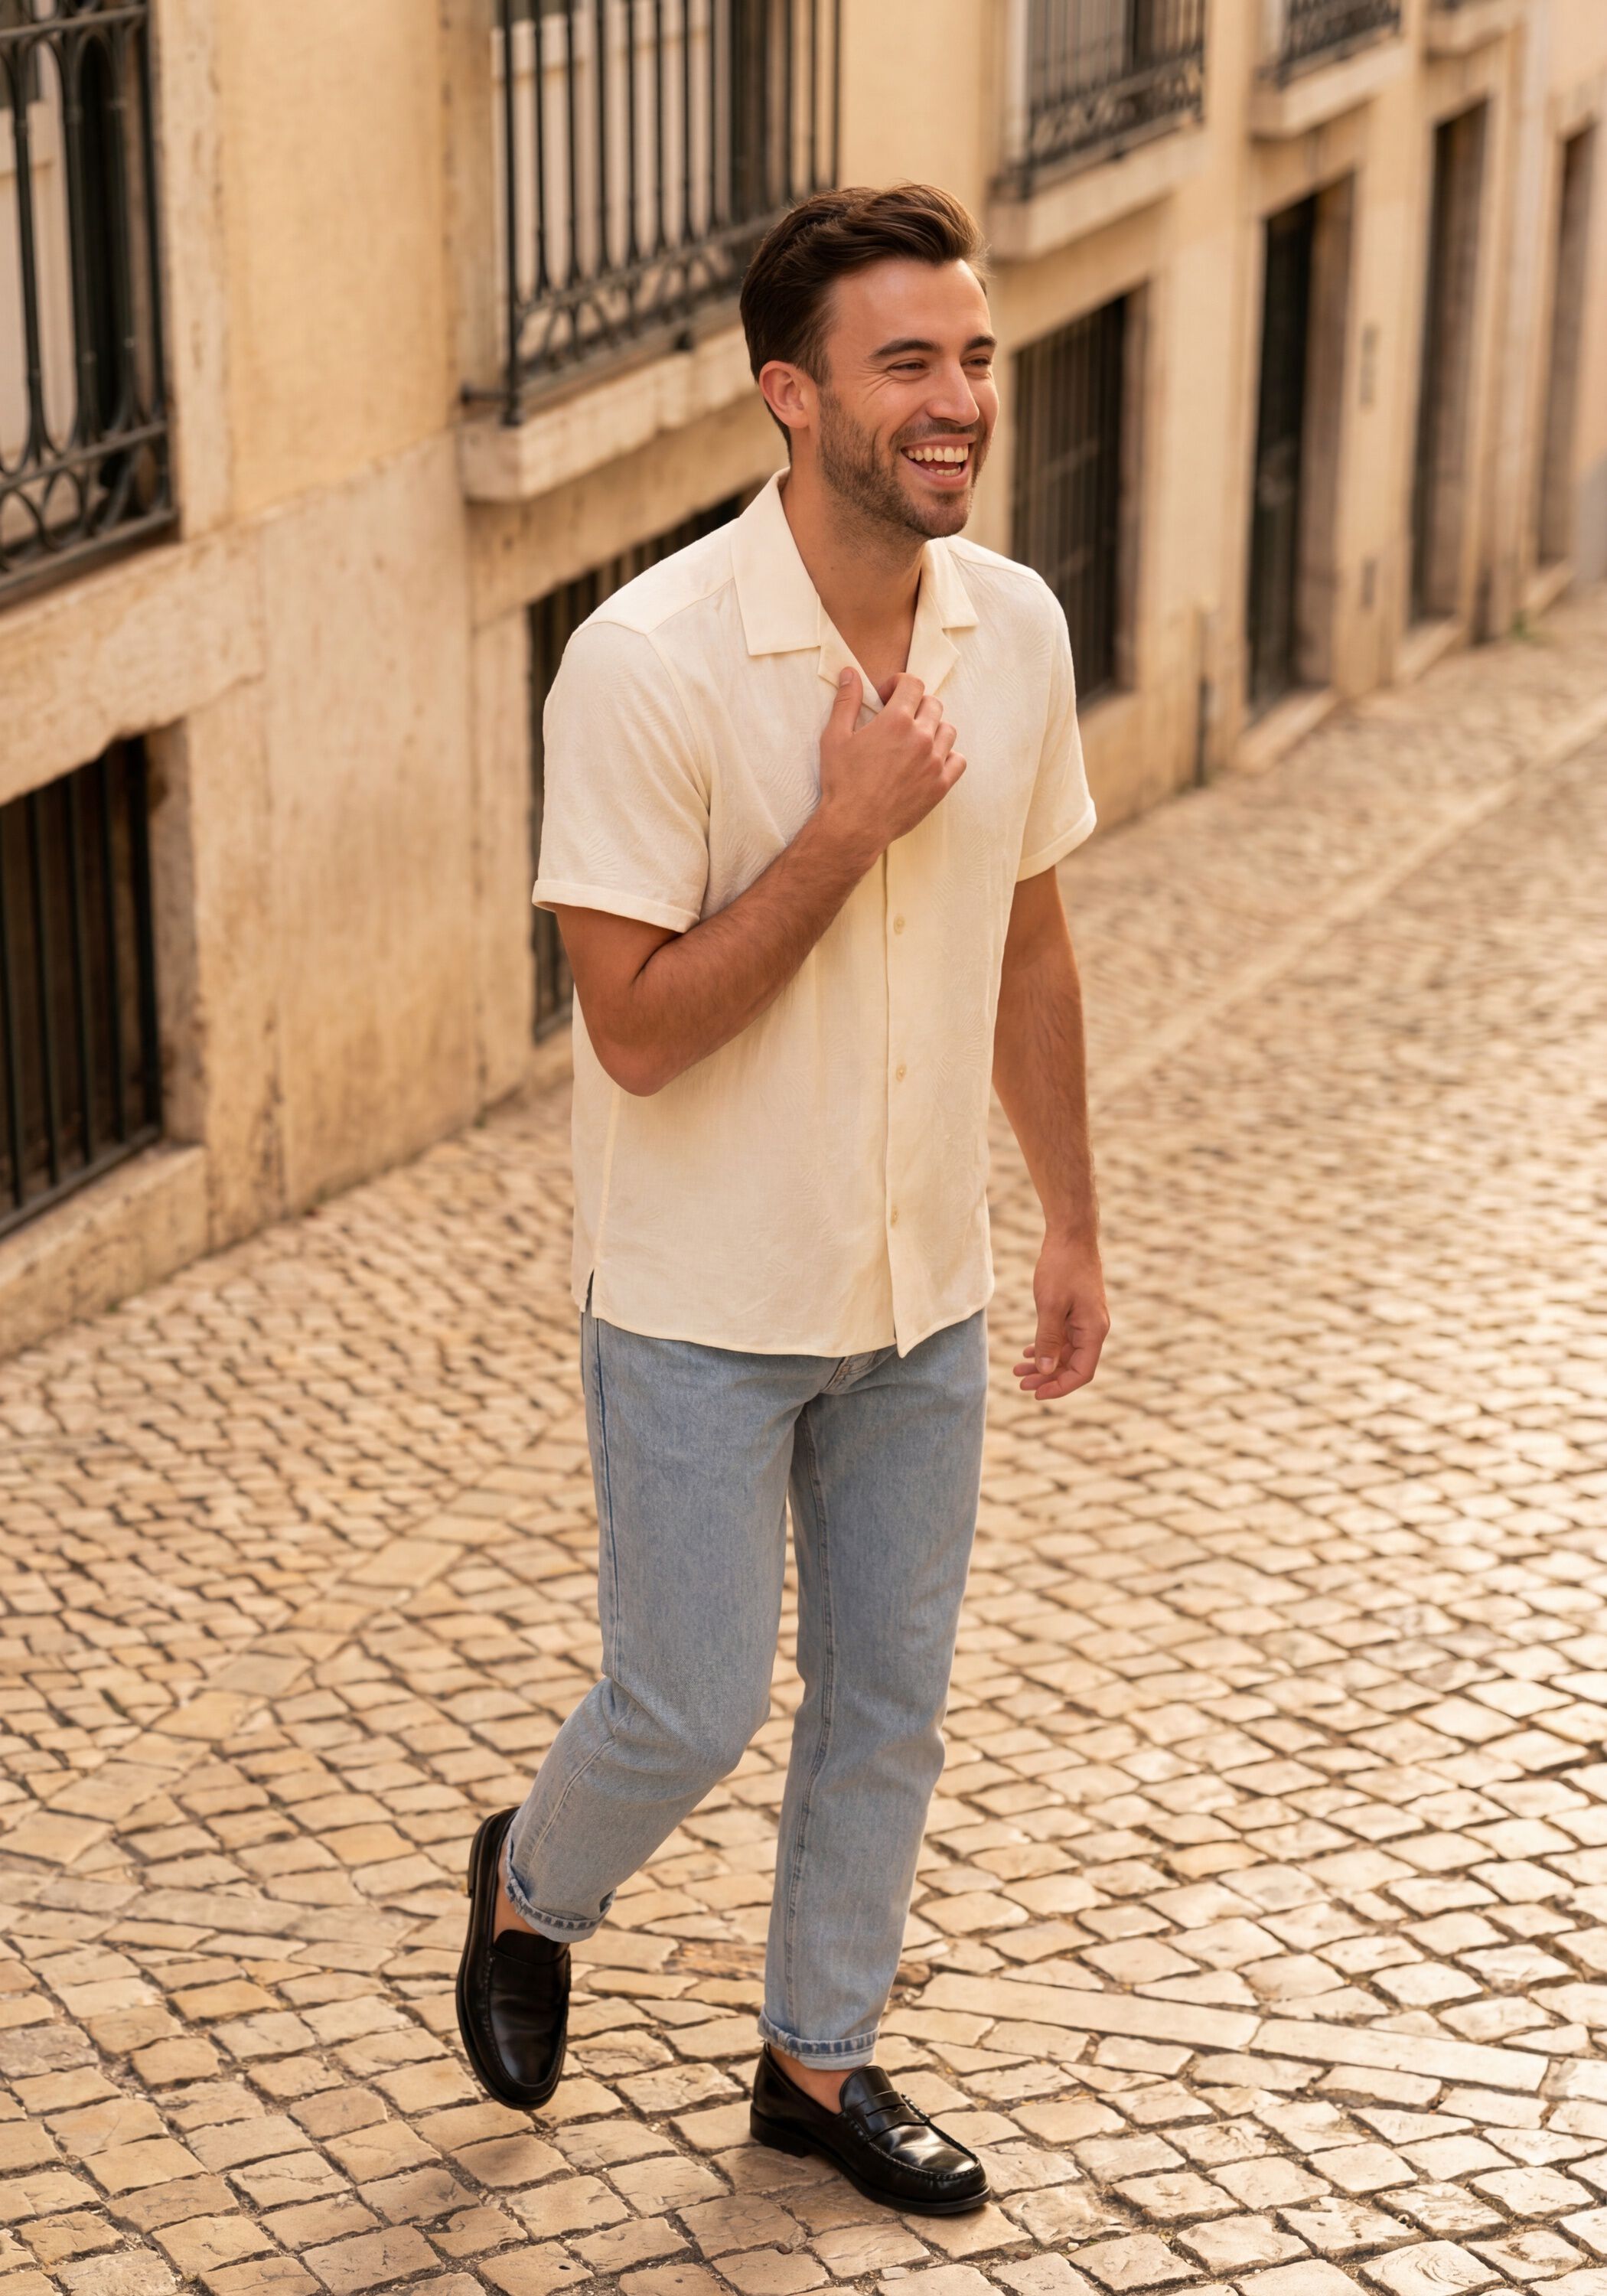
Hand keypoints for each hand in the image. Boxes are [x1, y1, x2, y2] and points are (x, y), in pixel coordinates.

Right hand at [816, 669, 963, 862]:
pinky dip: (947, 756)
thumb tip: (850, 672)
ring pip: (947, 731)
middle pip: (933, 704)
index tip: (888, 696)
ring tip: (914, 742)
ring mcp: (934, 762)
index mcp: (896, 720)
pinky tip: (930, 762)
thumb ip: (846, 701)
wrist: (854, 825)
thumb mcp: (835, 737)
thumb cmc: (842, 782)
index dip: (900, 684)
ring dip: (933, 729)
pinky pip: (958, 760)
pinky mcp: (941, 785)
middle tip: (899, 721)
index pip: (913, 684)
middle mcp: (921, 737)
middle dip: (916, 705)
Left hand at [1013, 1235, 1108, 1399]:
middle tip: (1020, 1382)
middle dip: (1047, 1377)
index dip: (1060, 1387)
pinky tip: (1028, 1351)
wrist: (1070, 1235)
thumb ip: (1048, 1340)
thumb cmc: (1062, 1266)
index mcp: (1094, 1330)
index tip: (1036, 1393)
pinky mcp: (1076, 1311)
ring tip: (1018, 1369)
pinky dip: (1046, 1347)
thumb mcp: (1050, 1305)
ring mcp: (1085, 1320)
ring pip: (1066, 1353)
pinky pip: (1063, 1338)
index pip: (1082, 1372)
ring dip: (1044, 1363)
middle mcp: (1093, 1329)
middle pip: (1073, 1366)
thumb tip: (1046, 1371)